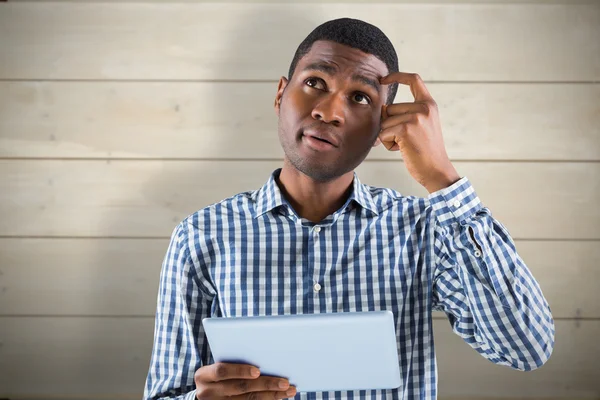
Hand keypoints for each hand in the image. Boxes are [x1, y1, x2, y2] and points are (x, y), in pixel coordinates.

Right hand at [195, 362, 296, 399]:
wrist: (203, 394)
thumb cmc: (215, 374)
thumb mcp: (216, 366)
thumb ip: (232, 361)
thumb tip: (264, 355)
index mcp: (203, 375)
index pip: (222, 371)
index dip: (240, 370)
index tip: (258, 370)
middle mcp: (208, 392)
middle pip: (240, 388)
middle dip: (265, 384)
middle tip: (284, 382)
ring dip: (271, 395)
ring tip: (288, 390)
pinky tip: (278, 397)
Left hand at [378, 72, 460, 192]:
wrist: (436, 170)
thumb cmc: (425, 152)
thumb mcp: (420, 126)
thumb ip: (405, 114)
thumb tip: (382, 109)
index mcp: (429, 104)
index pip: (414, 80)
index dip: (397, 76)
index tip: (383, 79)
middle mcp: (424, 107)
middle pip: (390, 108)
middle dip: (390, 126)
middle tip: (406, 141)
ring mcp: (416, 117)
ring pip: (385, 121)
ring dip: (389, 137)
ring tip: (406, 146)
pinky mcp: (406, 129)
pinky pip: (383, 132)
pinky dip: (388, 144)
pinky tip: (402, 150)